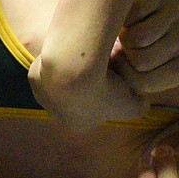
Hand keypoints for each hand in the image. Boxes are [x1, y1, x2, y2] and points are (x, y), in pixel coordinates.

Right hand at [28, 50, 147, 134]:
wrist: (74, 68)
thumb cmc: (106, 89)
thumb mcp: (134, 102)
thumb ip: (141, 106)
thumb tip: (143, 103)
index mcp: (79, 125)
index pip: (94, 114)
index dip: (106, 98)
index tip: (114, 84)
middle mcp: (57, 115)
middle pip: (75, 99)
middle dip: (87, 86)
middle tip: (101, 69)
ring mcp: (43, 97)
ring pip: (60, 84)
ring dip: (70, 73)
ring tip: (87, 59)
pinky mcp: (34, 78)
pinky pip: (51, 68)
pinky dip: (60, 60)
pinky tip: (72, 52)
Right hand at [111, 0, 178, 96]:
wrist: (141, 14)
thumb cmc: (138, 51)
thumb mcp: (140, 76)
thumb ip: (137, 90)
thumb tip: (131, 100)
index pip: (148, 82)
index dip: (127, 77)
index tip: (129, 67)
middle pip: (142, 60)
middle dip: (125, 56)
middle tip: (129, 48)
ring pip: (137, 38)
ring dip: (123, 37)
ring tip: (130, 32)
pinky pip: (132, 13)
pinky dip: (123, 17)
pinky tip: (130, 16)